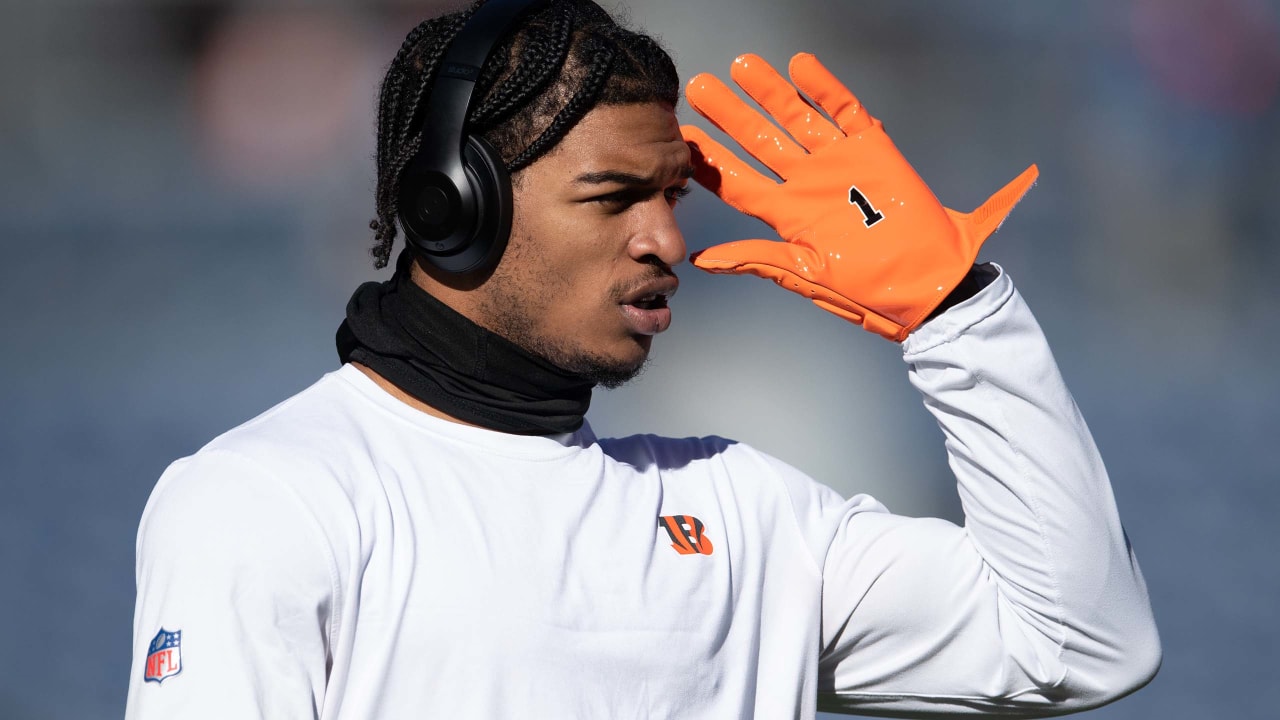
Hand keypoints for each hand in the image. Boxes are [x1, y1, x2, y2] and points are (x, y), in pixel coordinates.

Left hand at [682, 52, 1037, 340]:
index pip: (740, 182)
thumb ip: (755, 259)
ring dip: (770, 93)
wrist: (928, 285)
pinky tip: (800, 66)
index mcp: (791, 216)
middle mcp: (810, 185)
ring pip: (797, 119)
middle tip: (701, 87)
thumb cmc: (870, 289)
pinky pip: (845, 112)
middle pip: (761, 142)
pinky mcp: (875, 151)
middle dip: (731, 114)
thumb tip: (700, 261)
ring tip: (741, 66)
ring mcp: (840, 164)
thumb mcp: (806, 275)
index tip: (683, 140)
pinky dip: (824, 88)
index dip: (711, 161)